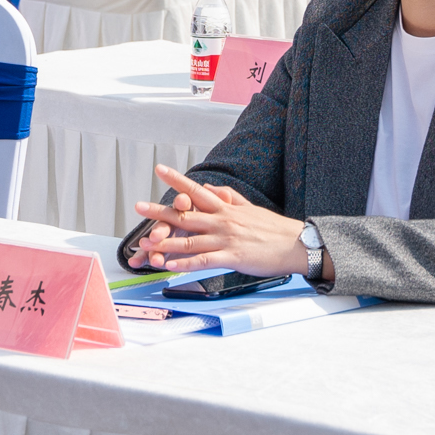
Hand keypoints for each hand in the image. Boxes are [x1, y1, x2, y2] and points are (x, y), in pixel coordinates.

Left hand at [135, 164, 314, 278]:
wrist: (296, 244)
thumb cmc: (273, 228)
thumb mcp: (249, 207)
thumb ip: (228, 196)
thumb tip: (210, 186)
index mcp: (226, 208)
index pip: (196, 190)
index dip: (177, 179)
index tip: (160, 169)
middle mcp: (222, 221)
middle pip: (186, 215)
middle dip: (160, 211)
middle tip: (138, 206)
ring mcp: (226, 239)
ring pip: (189, 240)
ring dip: (166, 241)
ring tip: (145, 241)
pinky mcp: (232, 257)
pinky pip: (204, 261)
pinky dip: (185, 264)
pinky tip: (170, 265)